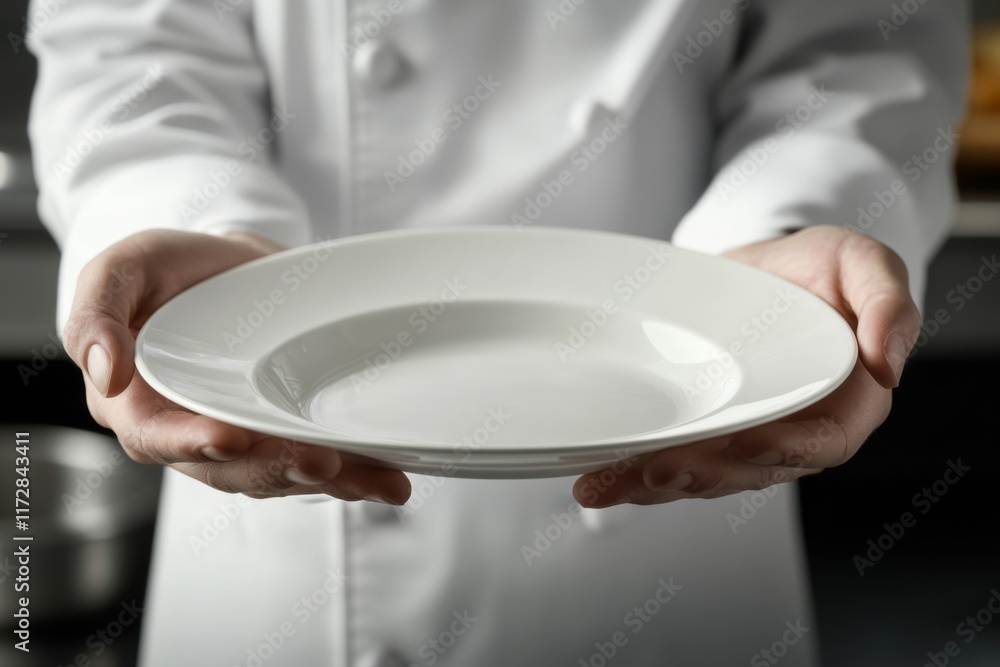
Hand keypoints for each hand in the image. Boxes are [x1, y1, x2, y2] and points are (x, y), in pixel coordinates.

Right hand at [63, 229, 410, 503]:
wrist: (227, 266)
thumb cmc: (169, 269)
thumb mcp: (122, 267)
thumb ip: (96, 310)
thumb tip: (102, 370)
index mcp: (136, 402)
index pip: (155, 435)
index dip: (189, 442)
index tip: (229, 438)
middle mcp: (185, 433)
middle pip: (228, 468)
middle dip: (276, 469)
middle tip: (322, 462)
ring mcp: (237, 438)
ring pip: (277, 474)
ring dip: (326, 482)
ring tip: (374, 479)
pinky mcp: (279, 436)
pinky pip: (310, 461)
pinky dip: (351, 473)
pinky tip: (388, 479)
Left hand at [572, 226, 919, 507]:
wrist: (768, 268)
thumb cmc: (821, 269)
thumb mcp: (864, 262)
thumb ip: (889, 304)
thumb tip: (888, 363)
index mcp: (843, 403)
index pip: (821, 443)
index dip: (786, 451)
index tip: (745, 445)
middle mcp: (793, 431)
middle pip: (751, 471)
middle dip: (701, 476)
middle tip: (654, 470)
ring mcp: (745, 436)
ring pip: (705, 475)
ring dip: (656, 484)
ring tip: (608, 483)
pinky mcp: (704, 431)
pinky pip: (675, 458)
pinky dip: (632, 472)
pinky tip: (595, 479)